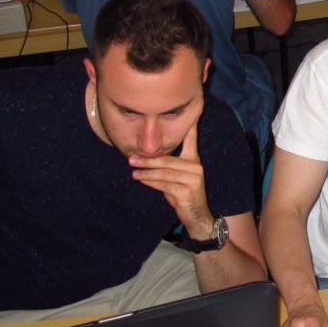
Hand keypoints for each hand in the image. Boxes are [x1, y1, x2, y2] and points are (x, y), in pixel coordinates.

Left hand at [130, 117, 212, 237]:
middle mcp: (196, 166)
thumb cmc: (183, 194)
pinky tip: (142, 180)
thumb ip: (166, 166)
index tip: (190, 111)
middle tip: (131, 158)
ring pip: (164, 172)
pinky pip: (165, 185)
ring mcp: (194, 179)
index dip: (189, 125)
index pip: (191, 139)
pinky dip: (151, 182)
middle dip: (147, 159)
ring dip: (146, 172)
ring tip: (133, 171)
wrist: (197, 215)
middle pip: (167, 159)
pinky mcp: (188, 191)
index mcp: (193, 160)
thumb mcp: (176, 177)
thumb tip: (144, 158)